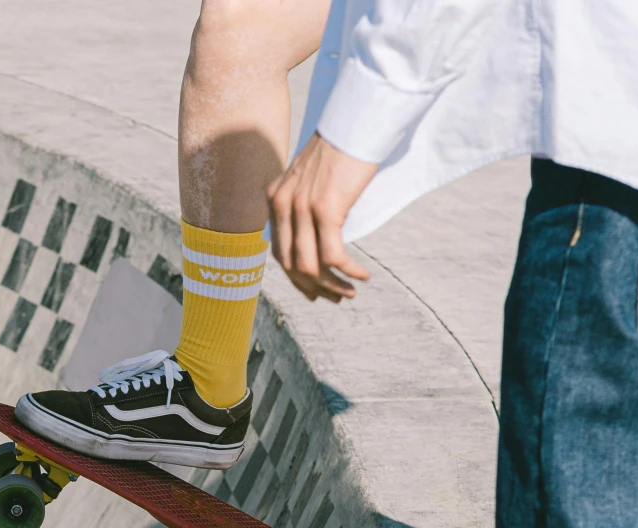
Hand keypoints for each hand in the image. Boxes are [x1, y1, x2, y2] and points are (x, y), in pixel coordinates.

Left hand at [267, 134, 378, 302]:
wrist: (356, 120)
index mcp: (275, 197)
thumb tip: (315, 233)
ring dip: (332, 286)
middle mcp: (282, 204)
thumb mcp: (311, 176)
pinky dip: (348, 272)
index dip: (297, 279)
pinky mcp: (325, 209)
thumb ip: (304, 201)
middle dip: (315, 288)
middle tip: (338, 297)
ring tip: (350, 292)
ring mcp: (301, 208)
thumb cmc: (341, 146)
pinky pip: (333, 256)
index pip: (278, 251)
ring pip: (310, 266)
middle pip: (291, 265)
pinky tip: (363, 275)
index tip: (316, 291)